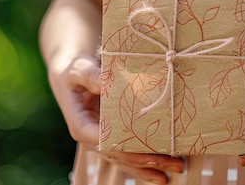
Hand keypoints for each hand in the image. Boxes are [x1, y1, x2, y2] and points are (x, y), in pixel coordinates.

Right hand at [48, 54, 184, 183]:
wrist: (71, 78)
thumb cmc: (76, 72)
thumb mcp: (80, 70)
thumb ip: (91, 75)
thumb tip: (106, 81)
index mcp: (81, 125)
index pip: (104, 141)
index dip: (125, 146)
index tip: (147, 146)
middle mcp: (91, 140)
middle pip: (119, 156)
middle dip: (146, 160)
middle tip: (173, 163)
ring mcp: (101, 143)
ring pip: (125, 161)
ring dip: (149, 168)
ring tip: (173, 172)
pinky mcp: (110, 141)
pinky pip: (127, 157)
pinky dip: (144, 166)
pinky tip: (162, 174)